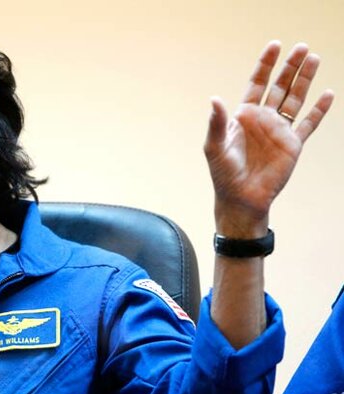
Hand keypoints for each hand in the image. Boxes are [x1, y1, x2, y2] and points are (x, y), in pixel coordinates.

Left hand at [204, 41, 333, 236]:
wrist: (241, 198)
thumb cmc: (223, 174)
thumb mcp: (214, 147)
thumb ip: (216, 123)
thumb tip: (214, 99)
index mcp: (243, 116)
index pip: (256, 84)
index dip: (265, 65)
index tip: (275, 46)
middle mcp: (263, 120)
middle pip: (279, 86)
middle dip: (290, 67)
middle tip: (302, 47)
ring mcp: (279, 131)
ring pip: (296, 99)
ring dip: (305, 80)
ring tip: (314, 59)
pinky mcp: (293, 145)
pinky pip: (309, 124)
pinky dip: (319, 109)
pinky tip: (328, 94)